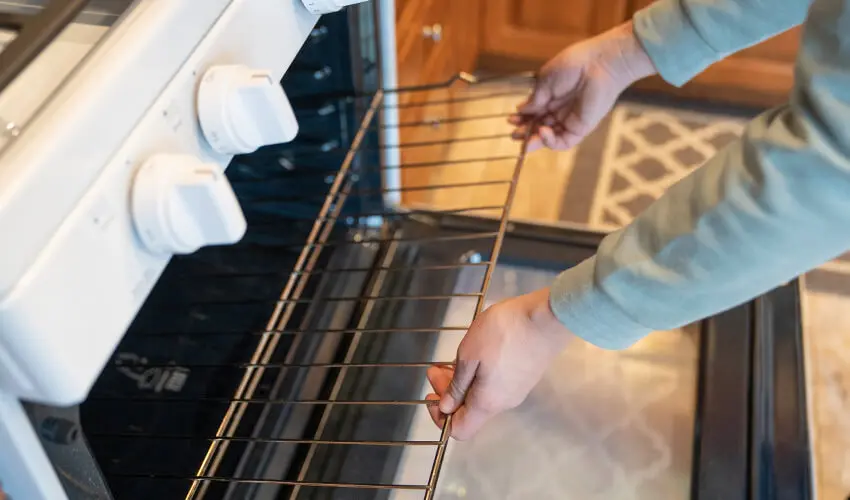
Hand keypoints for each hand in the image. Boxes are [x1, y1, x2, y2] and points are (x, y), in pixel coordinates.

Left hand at [426, 288, 572, 439]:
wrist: (547, 318)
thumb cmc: (503, 334)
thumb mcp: (469, 355)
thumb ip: (456, 385)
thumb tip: (446, 408)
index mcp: (487, 403)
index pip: (460, 429)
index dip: (441, 417)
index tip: (432, 394)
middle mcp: (504, 403)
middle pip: (470, 411)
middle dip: (448, 392)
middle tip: (436, 367)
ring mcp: (518, 390)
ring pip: (483, 396)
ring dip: (464, 381)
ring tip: (454, 358)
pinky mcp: (526, 376)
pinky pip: (496, 385)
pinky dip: (480, 375)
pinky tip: (477, 355)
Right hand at [511, 21, 655, 151]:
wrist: (599, 63)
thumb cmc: (574, 65)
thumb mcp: (546, 80)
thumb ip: (535, 98)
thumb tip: (520, 110)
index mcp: (552, 96)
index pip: (534, 114)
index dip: (522, 119)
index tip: (510, 120)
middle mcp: (560, 110)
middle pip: (540, 127)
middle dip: (526, 132)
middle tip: (513, 135)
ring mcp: (570, 120)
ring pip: (550, 137)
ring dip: (535, 140)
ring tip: (522, 139)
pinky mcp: (581, 128)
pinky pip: (564, 141)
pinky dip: (550, 141)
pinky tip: (542, 132)